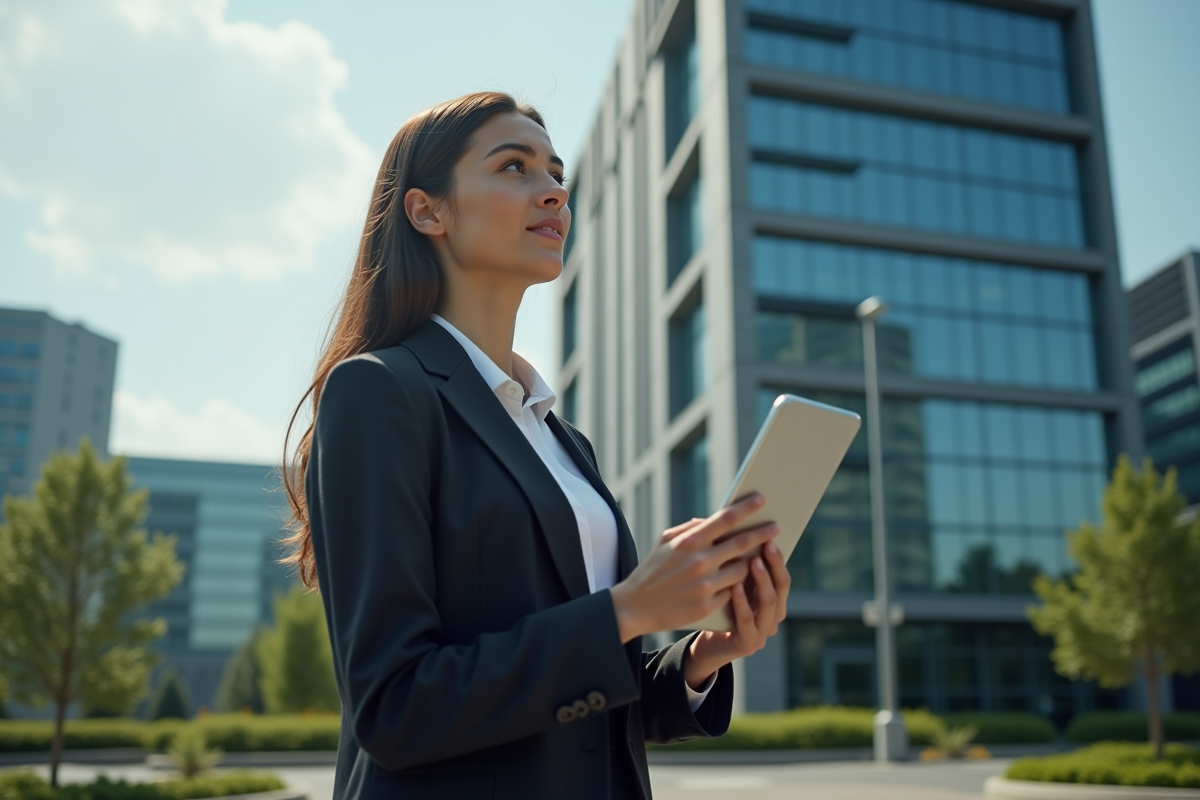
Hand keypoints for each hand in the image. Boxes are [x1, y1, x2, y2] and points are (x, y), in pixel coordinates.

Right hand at [609, 494, 778, 643]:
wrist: (636, 606)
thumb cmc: (653, 569)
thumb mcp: (665, 541)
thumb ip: (691, 528)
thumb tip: (713, 520)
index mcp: (689, 541)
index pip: (725, 519)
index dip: (746, 508)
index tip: (761, 500)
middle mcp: (699, 561)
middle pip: (742, 543)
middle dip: (762, 533)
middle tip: (775, 527)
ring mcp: (704, 585)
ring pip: (742, 570)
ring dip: (747, 565)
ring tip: (750, 560)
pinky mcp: (707, 606)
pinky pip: (732, 592)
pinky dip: (733, 587)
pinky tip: (730, 584)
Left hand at [682, 537, 790, 690]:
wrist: (703, 640)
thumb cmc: (716, 604)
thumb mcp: (729, 581)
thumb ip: (737, 562)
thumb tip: (735, 525)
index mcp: (773, 599)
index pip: (782, 574)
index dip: (777, 555)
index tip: (770, 532)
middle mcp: (774, 615)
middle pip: (781, 586)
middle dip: (774, 564)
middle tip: (766, 543)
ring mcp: (764, 632)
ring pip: (769, 602)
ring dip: (762, 580)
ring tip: (754, 561)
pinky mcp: (748, 644)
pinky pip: (747, 621)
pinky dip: (742, 602)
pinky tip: (734, 586)